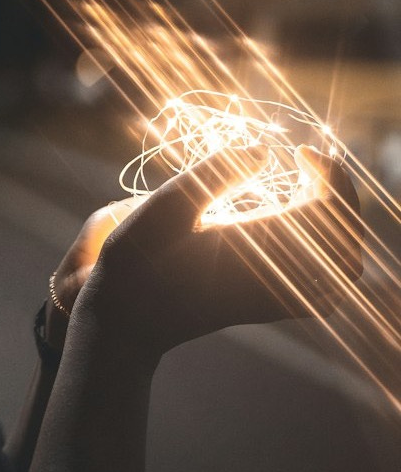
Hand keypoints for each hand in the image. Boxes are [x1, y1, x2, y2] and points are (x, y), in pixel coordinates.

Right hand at [57, 144, 363, 356]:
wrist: (125, 320)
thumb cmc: (137, 262)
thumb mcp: (166, 207)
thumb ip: (216, 174)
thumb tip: (264, 151)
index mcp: (259, 248)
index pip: (330, 211)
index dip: (329, 174)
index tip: (301, 152)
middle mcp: (276, 277)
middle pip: (345, 238)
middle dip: (340, 196)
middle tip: (311, 166)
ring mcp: (274, 298)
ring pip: (341, 267)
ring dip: (338, 226)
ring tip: (309, 193)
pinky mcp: (264, 308)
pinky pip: (324, 289)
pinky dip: (329, 259)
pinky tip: (301, 235)